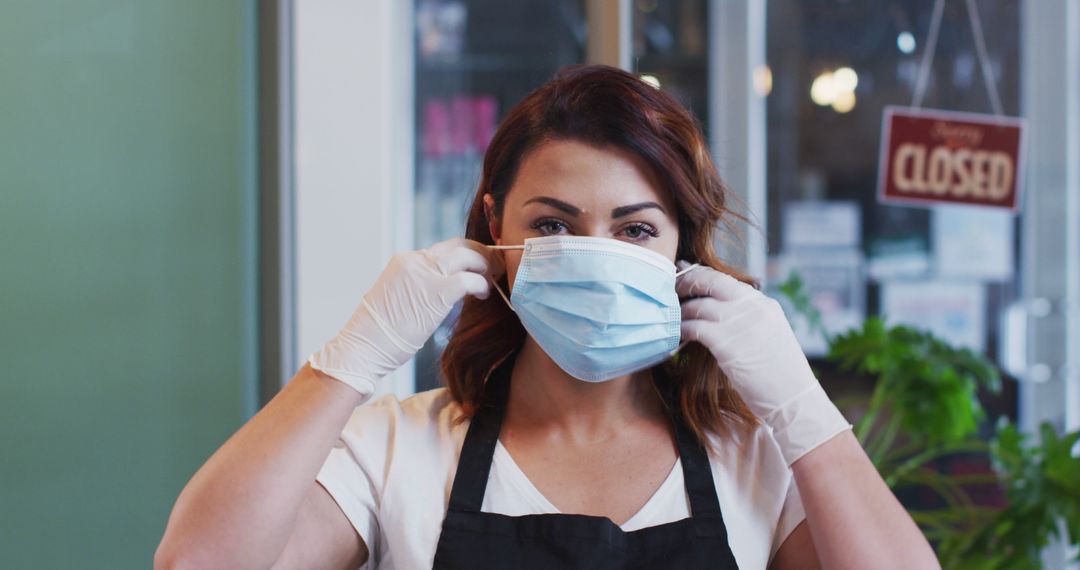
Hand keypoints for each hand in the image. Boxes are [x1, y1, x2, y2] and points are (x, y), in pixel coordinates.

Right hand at [308, 238, 503, 397]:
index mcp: (404, 261)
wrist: (361, 347)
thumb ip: (418, 288)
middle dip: (480, 254)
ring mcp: (424, 274)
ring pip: (466, 254)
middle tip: (494, 268)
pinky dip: (481, 284)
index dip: (465, 256)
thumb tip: (440, 292)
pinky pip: (468, 278)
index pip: (443, 250)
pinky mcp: (435, 292)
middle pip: (458, 245)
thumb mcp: (397, 299)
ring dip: (485, 264)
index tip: (476, 267)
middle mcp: (414, 261)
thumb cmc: (378, 334)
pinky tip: (484, 294)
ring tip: (493, 278)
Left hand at [676, 262, 850, 465]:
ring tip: (670, 317)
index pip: (726, 279)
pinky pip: (694, 327)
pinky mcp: (726, 343)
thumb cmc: (781, 375)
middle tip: (670, 288)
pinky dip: (681, 329)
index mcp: (764, 304)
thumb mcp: (770, 334)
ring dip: (680, 311)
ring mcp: (740, 323)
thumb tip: (719, 313)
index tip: (684, 272)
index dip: (700, 274)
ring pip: (698, 305)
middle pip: (710, 281)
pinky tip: (675, 336)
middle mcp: (752, 307)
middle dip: (686, 281)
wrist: (794, 399)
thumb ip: (748, 319)